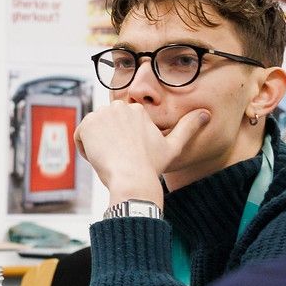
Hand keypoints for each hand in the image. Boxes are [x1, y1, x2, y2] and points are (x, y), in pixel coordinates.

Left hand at [75, 99, 206, 203]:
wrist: (132, 178)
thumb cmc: (152, 166)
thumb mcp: (173, 146)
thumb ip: (188, 127)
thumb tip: (206, 113)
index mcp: (137, 110)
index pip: (119, 125)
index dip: (123, 143)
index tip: (129, 156)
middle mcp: (119, 107)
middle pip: (105, 127)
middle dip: (109, 143)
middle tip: (120, 159)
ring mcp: (101, 115)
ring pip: (92, 132)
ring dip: (96, 146)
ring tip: (111, 159)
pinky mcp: (86, 124)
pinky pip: (80, 137)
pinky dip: (85, 149)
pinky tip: (99, 158)